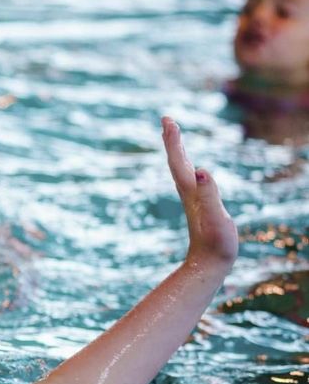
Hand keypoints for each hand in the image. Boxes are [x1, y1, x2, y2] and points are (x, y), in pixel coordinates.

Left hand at [161, 116, 237, 269]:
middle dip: (173, 139)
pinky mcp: (199, 206)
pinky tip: (191, 169)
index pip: (178, 160)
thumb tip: (200, 171)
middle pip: (177, 161)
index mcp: (190, 191)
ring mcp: (193, 199)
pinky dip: (188, 167)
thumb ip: (208, 194)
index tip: (167, 119)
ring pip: (181, 170)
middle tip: (167, 119)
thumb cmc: (216, 242)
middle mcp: (188, 192)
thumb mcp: (215, 217)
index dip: (173, 139)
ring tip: (174, 136)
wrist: (209, 264)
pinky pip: (190, 180)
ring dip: (177, 151)